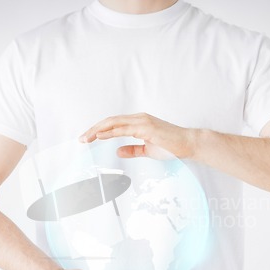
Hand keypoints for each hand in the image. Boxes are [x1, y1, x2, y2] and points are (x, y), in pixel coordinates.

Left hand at [79, 113, 196, 159]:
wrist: (188, 143)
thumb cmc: (172, 146)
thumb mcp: (148, 150)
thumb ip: (133, 150)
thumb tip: (118, 151)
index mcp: (138, 122)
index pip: (114, 124)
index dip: (99, 130)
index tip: (87, 138)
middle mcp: (138, 118)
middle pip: (110, 121)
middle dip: (93, 129)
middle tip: (81, 138)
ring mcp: (142, 121)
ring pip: (113, 123)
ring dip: (97, 130)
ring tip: (85, 138)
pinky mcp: (146, 127)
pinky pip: (123, 129)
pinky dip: (110, 132)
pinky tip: (99, 136)